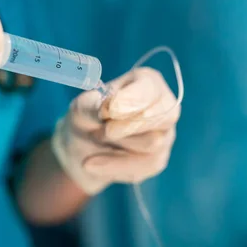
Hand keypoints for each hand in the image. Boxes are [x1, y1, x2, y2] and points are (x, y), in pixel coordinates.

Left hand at [52, 67, 180, 194]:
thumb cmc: (86, 118)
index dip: (132, 101)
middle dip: (126, 126)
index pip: (150, 89)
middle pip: (161, 116)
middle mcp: (164, 105)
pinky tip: (93, 162)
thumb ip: (94, 105)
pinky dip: (114, 165)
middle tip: (102, 130)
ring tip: (97, 137)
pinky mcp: (158, 158)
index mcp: (146, 82)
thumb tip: (109, 108)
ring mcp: (165, 133)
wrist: (81, 149)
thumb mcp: (82, 108)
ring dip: (118, 143)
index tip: (110, 111)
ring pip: (153, 142)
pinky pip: (145, 165)